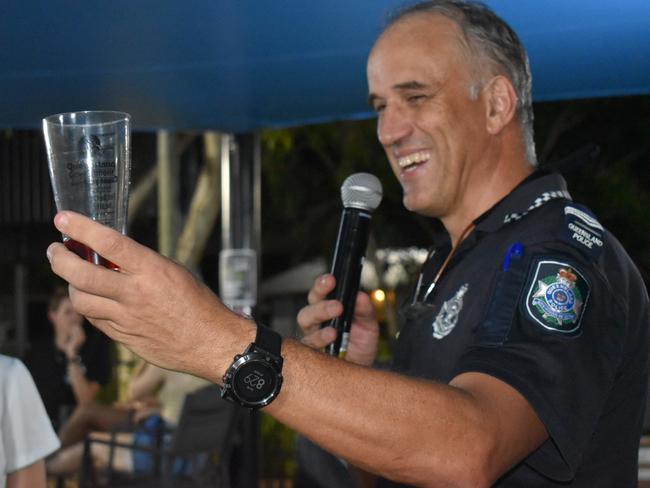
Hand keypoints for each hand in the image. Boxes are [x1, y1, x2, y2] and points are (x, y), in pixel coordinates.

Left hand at [47, 211, 253, 381]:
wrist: (210, 342)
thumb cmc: (198, 304)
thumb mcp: (174, 272)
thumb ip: (142, 264)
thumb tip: (114, 257)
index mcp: (151, 270)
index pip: (108, 243)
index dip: (81, 228)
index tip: (64, 218)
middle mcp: (134, 293)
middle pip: (81, 274)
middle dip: (59, 260)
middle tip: (55, 250)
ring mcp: (126, 318)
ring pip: (80, 300)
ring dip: (70, 285)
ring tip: (72, 277)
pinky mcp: (122, 337)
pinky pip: (94, 319)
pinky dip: (88, 306)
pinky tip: (92, 299)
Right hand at [297, 274, 378, 365]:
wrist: (361, 369)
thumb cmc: (359, 345)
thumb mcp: (368, 325)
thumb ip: (365, 310)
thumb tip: (360, 296)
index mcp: (327, 309)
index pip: (320, 293)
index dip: (322, 285)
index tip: (331, 279)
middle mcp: (316, 323)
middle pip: (308, 310)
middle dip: (321, 306)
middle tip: (337, 306)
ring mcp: (312, 339)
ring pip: (306, 327)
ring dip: (320, 326)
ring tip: (334, 330)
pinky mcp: (312, 355)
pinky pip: (309, 347)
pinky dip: (320, 342)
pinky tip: (331, 339)